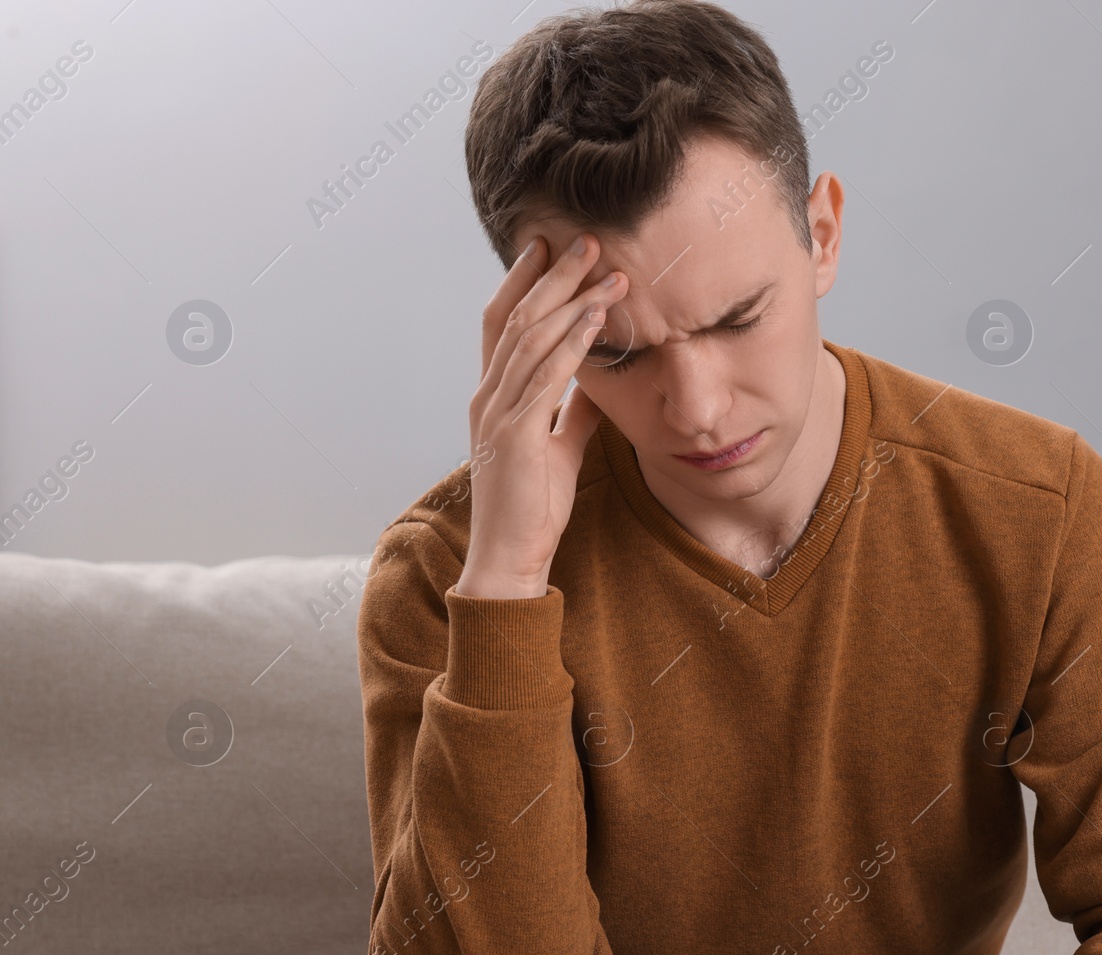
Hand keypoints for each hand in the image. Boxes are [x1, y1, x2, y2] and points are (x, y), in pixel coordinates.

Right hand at [456, 233, 630, 598]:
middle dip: (552, 276)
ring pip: (531, 339)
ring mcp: (497, 414)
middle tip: (586, 240)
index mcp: (495, 397)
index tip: (551, 248)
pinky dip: (570, 343)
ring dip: (571, 300)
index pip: (503, 324)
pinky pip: (544, 376)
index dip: (524, 282)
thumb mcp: (559, 448)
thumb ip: (572, 411)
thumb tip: (597, 383)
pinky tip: (595, 319)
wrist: (511, 559)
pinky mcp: (514, 435)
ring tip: (606, 270)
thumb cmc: (534, 509)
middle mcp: (488, 397)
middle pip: (517, 318)